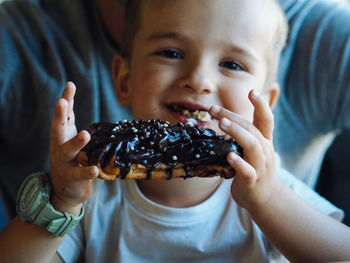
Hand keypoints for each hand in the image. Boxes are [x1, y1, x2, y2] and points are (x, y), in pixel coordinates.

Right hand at [49, 82, 98, 213]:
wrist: (66, 190)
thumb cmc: (70, 159)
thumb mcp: (68, 139)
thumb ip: (69, 122)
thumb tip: (68, 99)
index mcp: (62, 136)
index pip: (64, 115)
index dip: (66, 100)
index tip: (70, 85)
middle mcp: (59, 147)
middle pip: (57, 128)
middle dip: (60, 114)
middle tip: (62, 101)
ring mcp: (64, 163)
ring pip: (67, 151)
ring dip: (75, 142)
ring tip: (85, 134)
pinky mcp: (71, 178)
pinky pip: (79, 174)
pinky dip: (86, 171)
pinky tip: (94, 170)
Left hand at [209, 90, 281, 211]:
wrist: (264, 198)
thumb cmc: (256, 167)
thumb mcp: (257, 147)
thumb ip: (251, 129)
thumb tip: (242, 109)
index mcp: (264, 140)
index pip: (266, 118)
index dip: (261, 104)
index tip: (252, 90)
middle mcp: (265, 150)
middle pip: (252, 128)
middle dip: (233, 116)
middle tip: (213, 108)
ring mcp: (259, 165)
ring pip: (252, 146)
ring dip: (237, 132)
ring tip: (222, 123)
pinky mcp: (252, 180)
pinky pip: (247, 171)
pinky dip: (238, 163)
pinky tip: (229, 156)